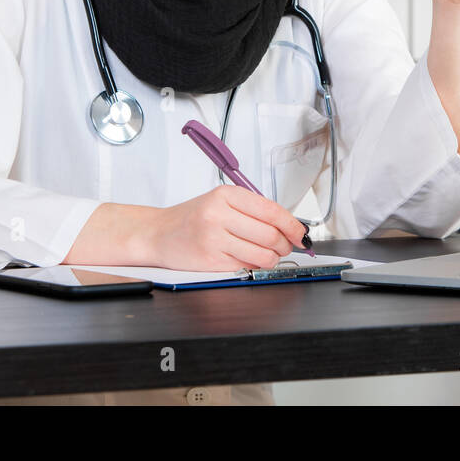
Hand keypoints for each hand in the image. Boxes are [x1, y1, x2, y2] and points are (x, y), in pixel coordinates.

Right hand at [141, 185, 308, 270]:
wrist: (158, 233)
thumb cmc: (192, 218)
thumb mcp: (221, 201)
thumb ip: (252, 209)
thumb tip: (288, 224)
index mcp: (225, 195)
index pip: (271, 210)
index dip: (292, 224)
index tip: (301, 233)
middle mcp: (218, 214)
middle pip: (270, 234)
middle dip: (285, 244)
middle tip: (286, 245)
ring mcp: (213, 238)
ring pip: (262, 253)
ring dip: (273, 258)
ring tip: (269, 254)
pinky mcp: (211, 260)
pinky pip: (246, 266)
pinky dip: (255, 265)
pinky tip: (249, 258)